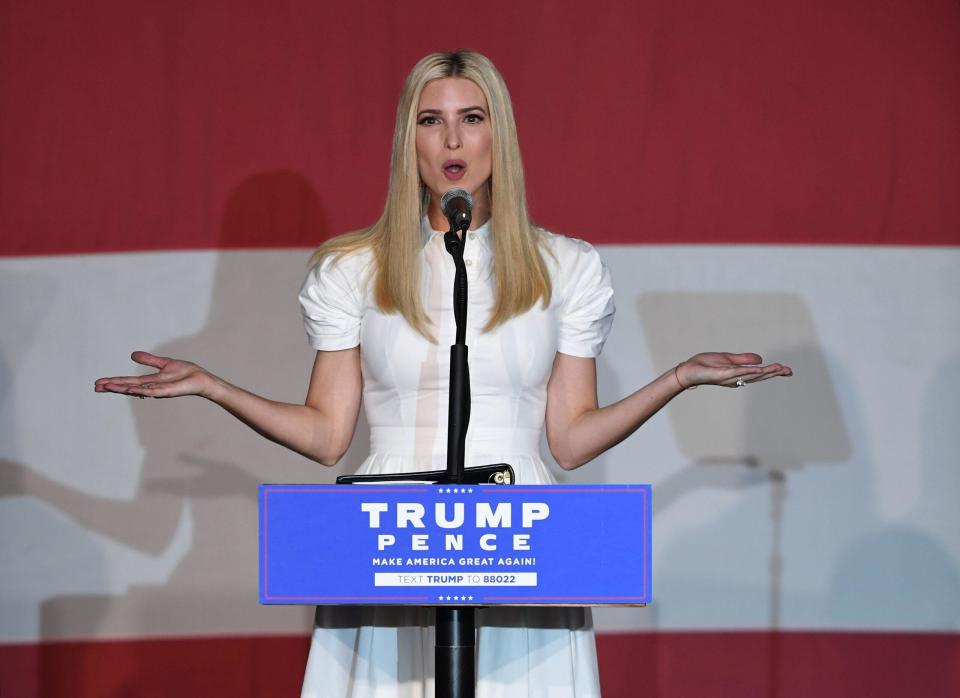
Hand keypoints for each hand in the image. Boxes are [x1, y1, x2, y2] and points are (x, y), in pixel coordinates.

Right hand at [94, 351, 215, 398]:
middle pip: (128, 387)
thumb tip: (132, 355)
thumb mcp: (164, 363)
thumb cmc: (186, 372)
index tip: (99, 383)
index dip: (114, 382)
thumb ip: (149, 360)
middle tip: (96, 387)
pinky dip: (141, 390)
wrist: (201, 378)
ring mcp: (159, 390)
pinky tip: (130, 389)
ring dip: (122, 389)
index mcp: (149, 381)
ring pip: (137, 390)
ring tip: (107, 387)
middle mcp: (151, 387)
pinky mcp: (168, 391)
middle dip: (112, 387)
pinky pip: (152, 391)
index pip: (128, 382)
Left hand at [674, 352, 791, 388]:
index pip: (759, 373)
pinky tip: (759, 369)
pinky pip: (738, 372)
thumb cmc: (705, 365)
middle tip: (789, 371)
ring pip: (751, 375)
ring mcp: (730, 377)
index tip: (786, 370)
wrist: (689, 370)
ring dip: (766, 372)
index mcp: (738, 374)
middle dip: (774, 373)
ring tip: (779, 369)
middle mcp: (736, 379)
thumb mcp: (728, 359)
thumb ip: (743, 359)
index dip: (772, 372)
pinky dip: (749, 371)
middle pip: (759, 376)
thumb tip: (761, 359)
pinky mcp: (723, 374)